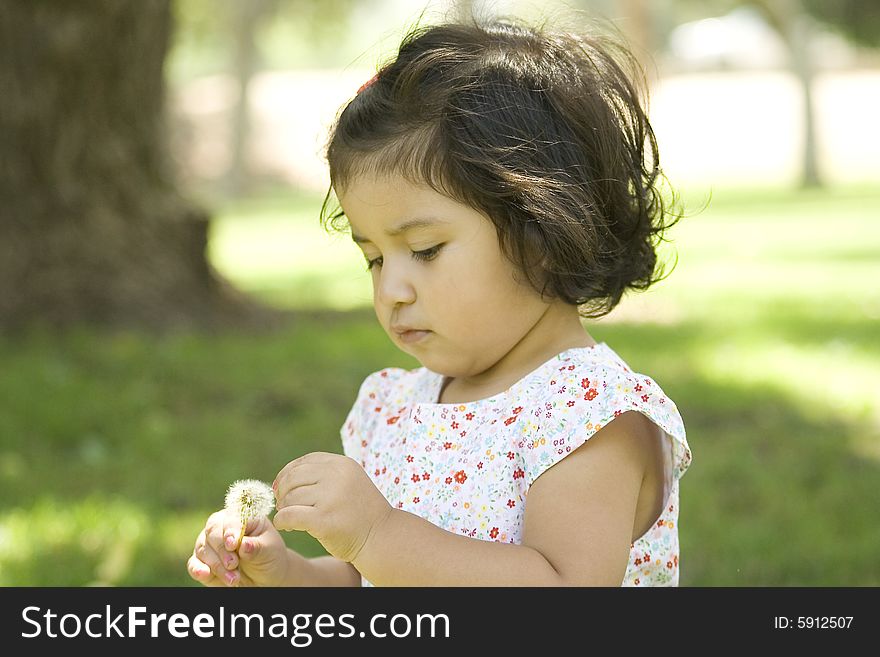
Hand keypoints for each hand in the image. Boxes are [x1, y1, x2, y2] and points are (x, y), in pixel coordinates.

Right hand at [187, 509, 290, 586]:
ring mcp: (210, 544)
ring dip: (217, 565)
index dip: (230, 530)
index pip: (231, 518)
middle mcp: (222, 527)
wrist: (267, 578)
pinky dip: (197, 569)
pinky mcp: (202, 562)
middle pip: (212, 532)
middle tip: (234, 564)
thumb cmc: (270, 556)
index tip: (233, 544)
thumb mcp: (269, 550)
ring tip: (234, 579)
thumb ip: (256, 547)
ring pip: (203, 549)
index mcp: (241, 516)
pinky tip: (204, 574)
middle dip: (222, 550)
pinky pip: (194, 564)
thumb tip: (243, 545)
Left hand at [273, 452, 392, 563]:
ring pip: (290, 498)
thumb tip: (281, 480)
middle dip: (282, 491)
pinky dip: (282, 521)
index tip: (281, 487)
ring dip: (284, 508)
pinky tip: (285, 526)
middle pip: (293, 478)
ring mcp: (331, 497)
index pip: (304, 462)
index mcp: (342, 464)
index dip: (287, 473)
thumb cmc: (360, 512)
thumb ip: (322, 475)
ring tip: (290, 518)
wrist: (381, 536)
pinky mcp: (323, 519)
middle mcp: (337, 476)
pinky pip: (289, 515)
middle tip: (283, 505)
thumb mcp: (348, 482)